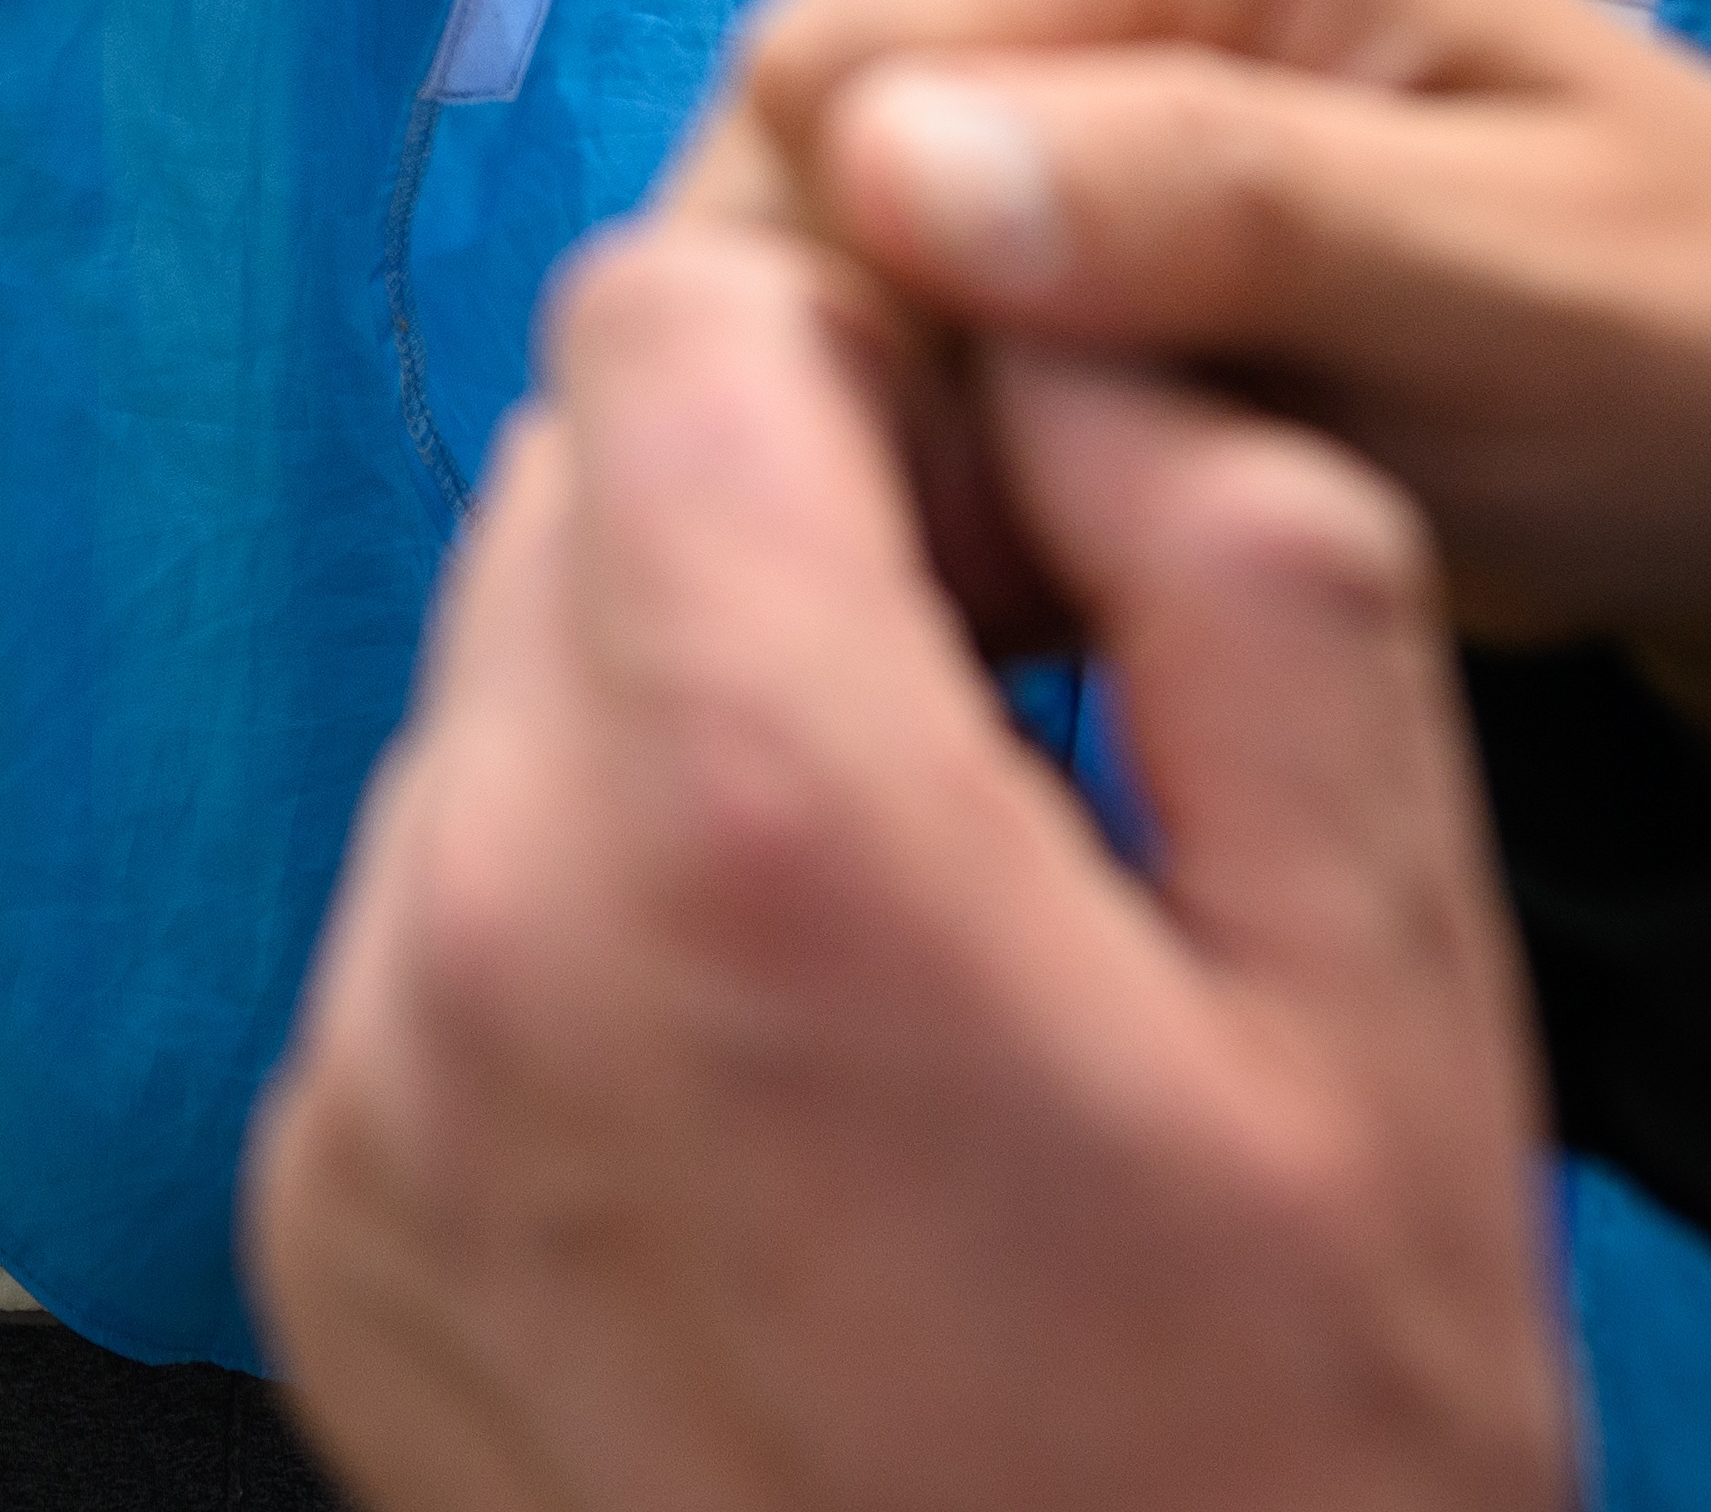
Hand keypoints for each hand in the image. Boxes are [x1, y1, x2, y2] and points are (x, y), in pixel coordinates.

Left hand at [243, 216, 1570, 1511]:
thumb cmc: (1269, 1492)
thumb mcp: (1390, 999)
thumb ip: (1251, 568)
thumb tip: (1095, 345)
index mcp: (750, 818)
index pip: (668, 317)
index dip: (864, 349)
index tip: (1006, 494)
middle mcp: (482, 926)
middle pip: (566, 498)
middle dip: (778, 543)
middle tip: (1003, 737)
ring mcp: (367, 1090)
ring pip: (494, 711)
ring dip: (684, 749)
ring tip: (917, 974)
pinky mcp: (319, 1223)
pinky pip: (431, 935)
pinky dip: (586, 947)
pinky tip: (793, 1117)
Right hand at [671, 0, 1710, 802]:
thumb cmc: (1710, 341)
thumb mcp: (1526, 294)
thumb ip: (1230, 210)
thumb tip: (888, 165)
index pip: (838, 70)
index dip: (898, 315)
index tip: (1075, 504)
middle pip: (775, 165)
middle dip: (899, 393)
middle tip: (1109, 556)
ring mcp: (972, 27)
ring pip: (774, 270)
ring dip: (904, 450)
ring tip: (1107, 558)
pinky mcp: (947, 166)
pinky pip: (822, 330)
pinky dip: (917, 468)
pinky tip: (1061, 540)